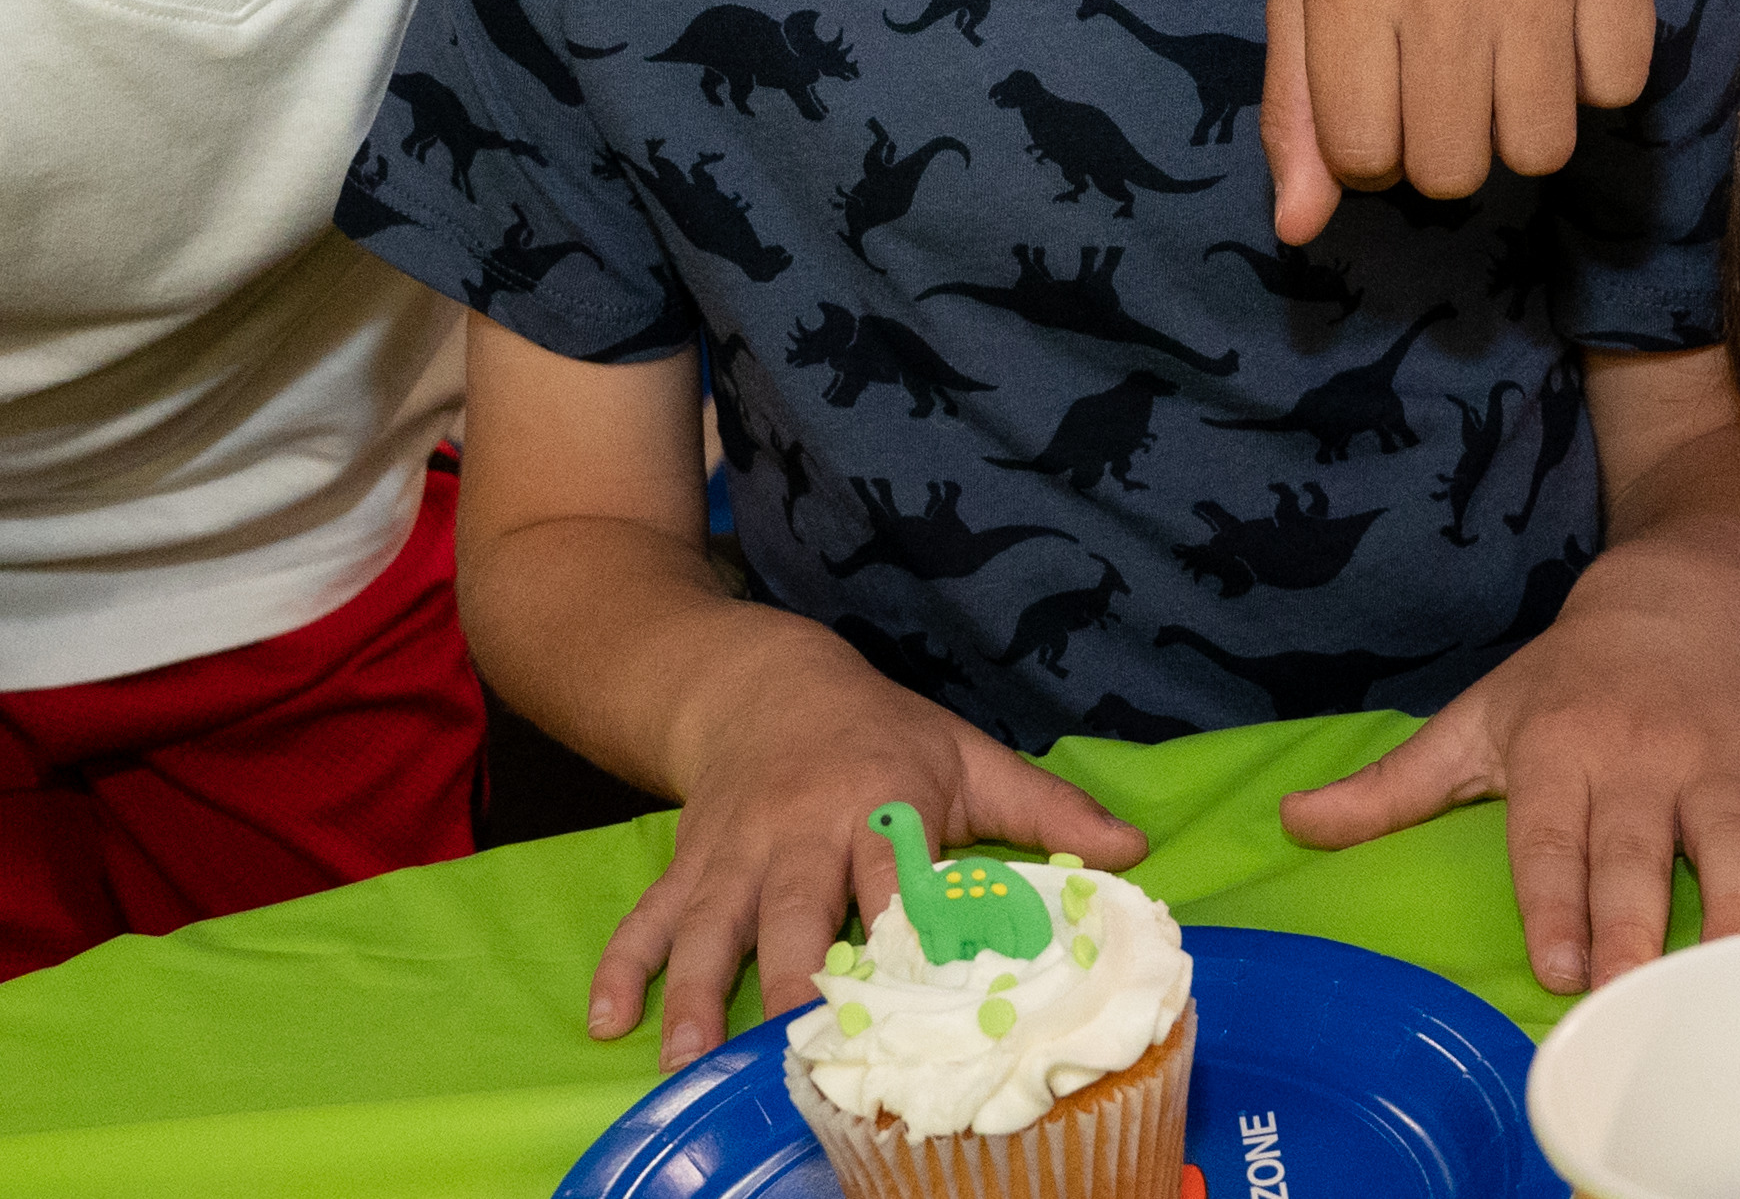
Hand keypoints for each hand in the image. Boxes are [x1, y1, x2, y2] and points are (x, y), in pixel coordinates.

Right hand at [602, 642, 1147, 1067]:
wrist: (762, 677)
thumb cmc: (879, 730)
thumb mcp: (965, 754)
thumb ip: (1045, 810)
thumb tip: (1133, 852)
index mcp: (881, 805)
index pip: (898, 875)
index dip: (906, 931)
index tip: (918, 997)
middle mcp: (802, 830)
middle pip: (795, 912)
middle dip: (791, 979)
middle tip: (792, 1049)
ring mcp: (736, 851)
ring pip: (710, 925)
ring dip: (694, 993)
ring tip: (683, 1062)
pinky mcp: (689, 862)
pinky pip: (649, 915)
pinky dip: (623, 966)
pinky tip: (606, 1021)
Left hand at [1264, 0, 1655, 241]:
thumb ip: (1296, 102)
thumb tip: (1301, 231)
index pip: (1365, 160)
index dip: (1373, 147)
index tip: (1382, 91)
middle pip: (1455, 171)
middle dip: (1446, 144)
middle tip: (1447, 75)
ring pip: (1542, 147)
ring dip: (1520, 120)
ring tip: (1507, 51)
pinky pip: (1619, 87)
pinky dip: (1592, 72)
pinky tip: (1564, 17)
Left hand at [1275, 591, 1739, 993]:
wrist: (1676, 598)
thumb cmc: (1564, 683)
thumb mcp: (1474, 721)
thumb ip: (1391, 785)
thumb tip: (1292, 823)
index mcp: (1557, 750)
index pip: (1550, 834)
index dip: (1553, 897)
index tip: (1556, 963)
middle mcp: (1640, 755)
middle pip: (1638, 852)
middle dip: (1634, 922)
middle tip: (1632, 992)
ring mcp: (1719, 761)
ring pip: (1733, 844)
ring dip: (1739, 911)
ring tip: (1737, 979)